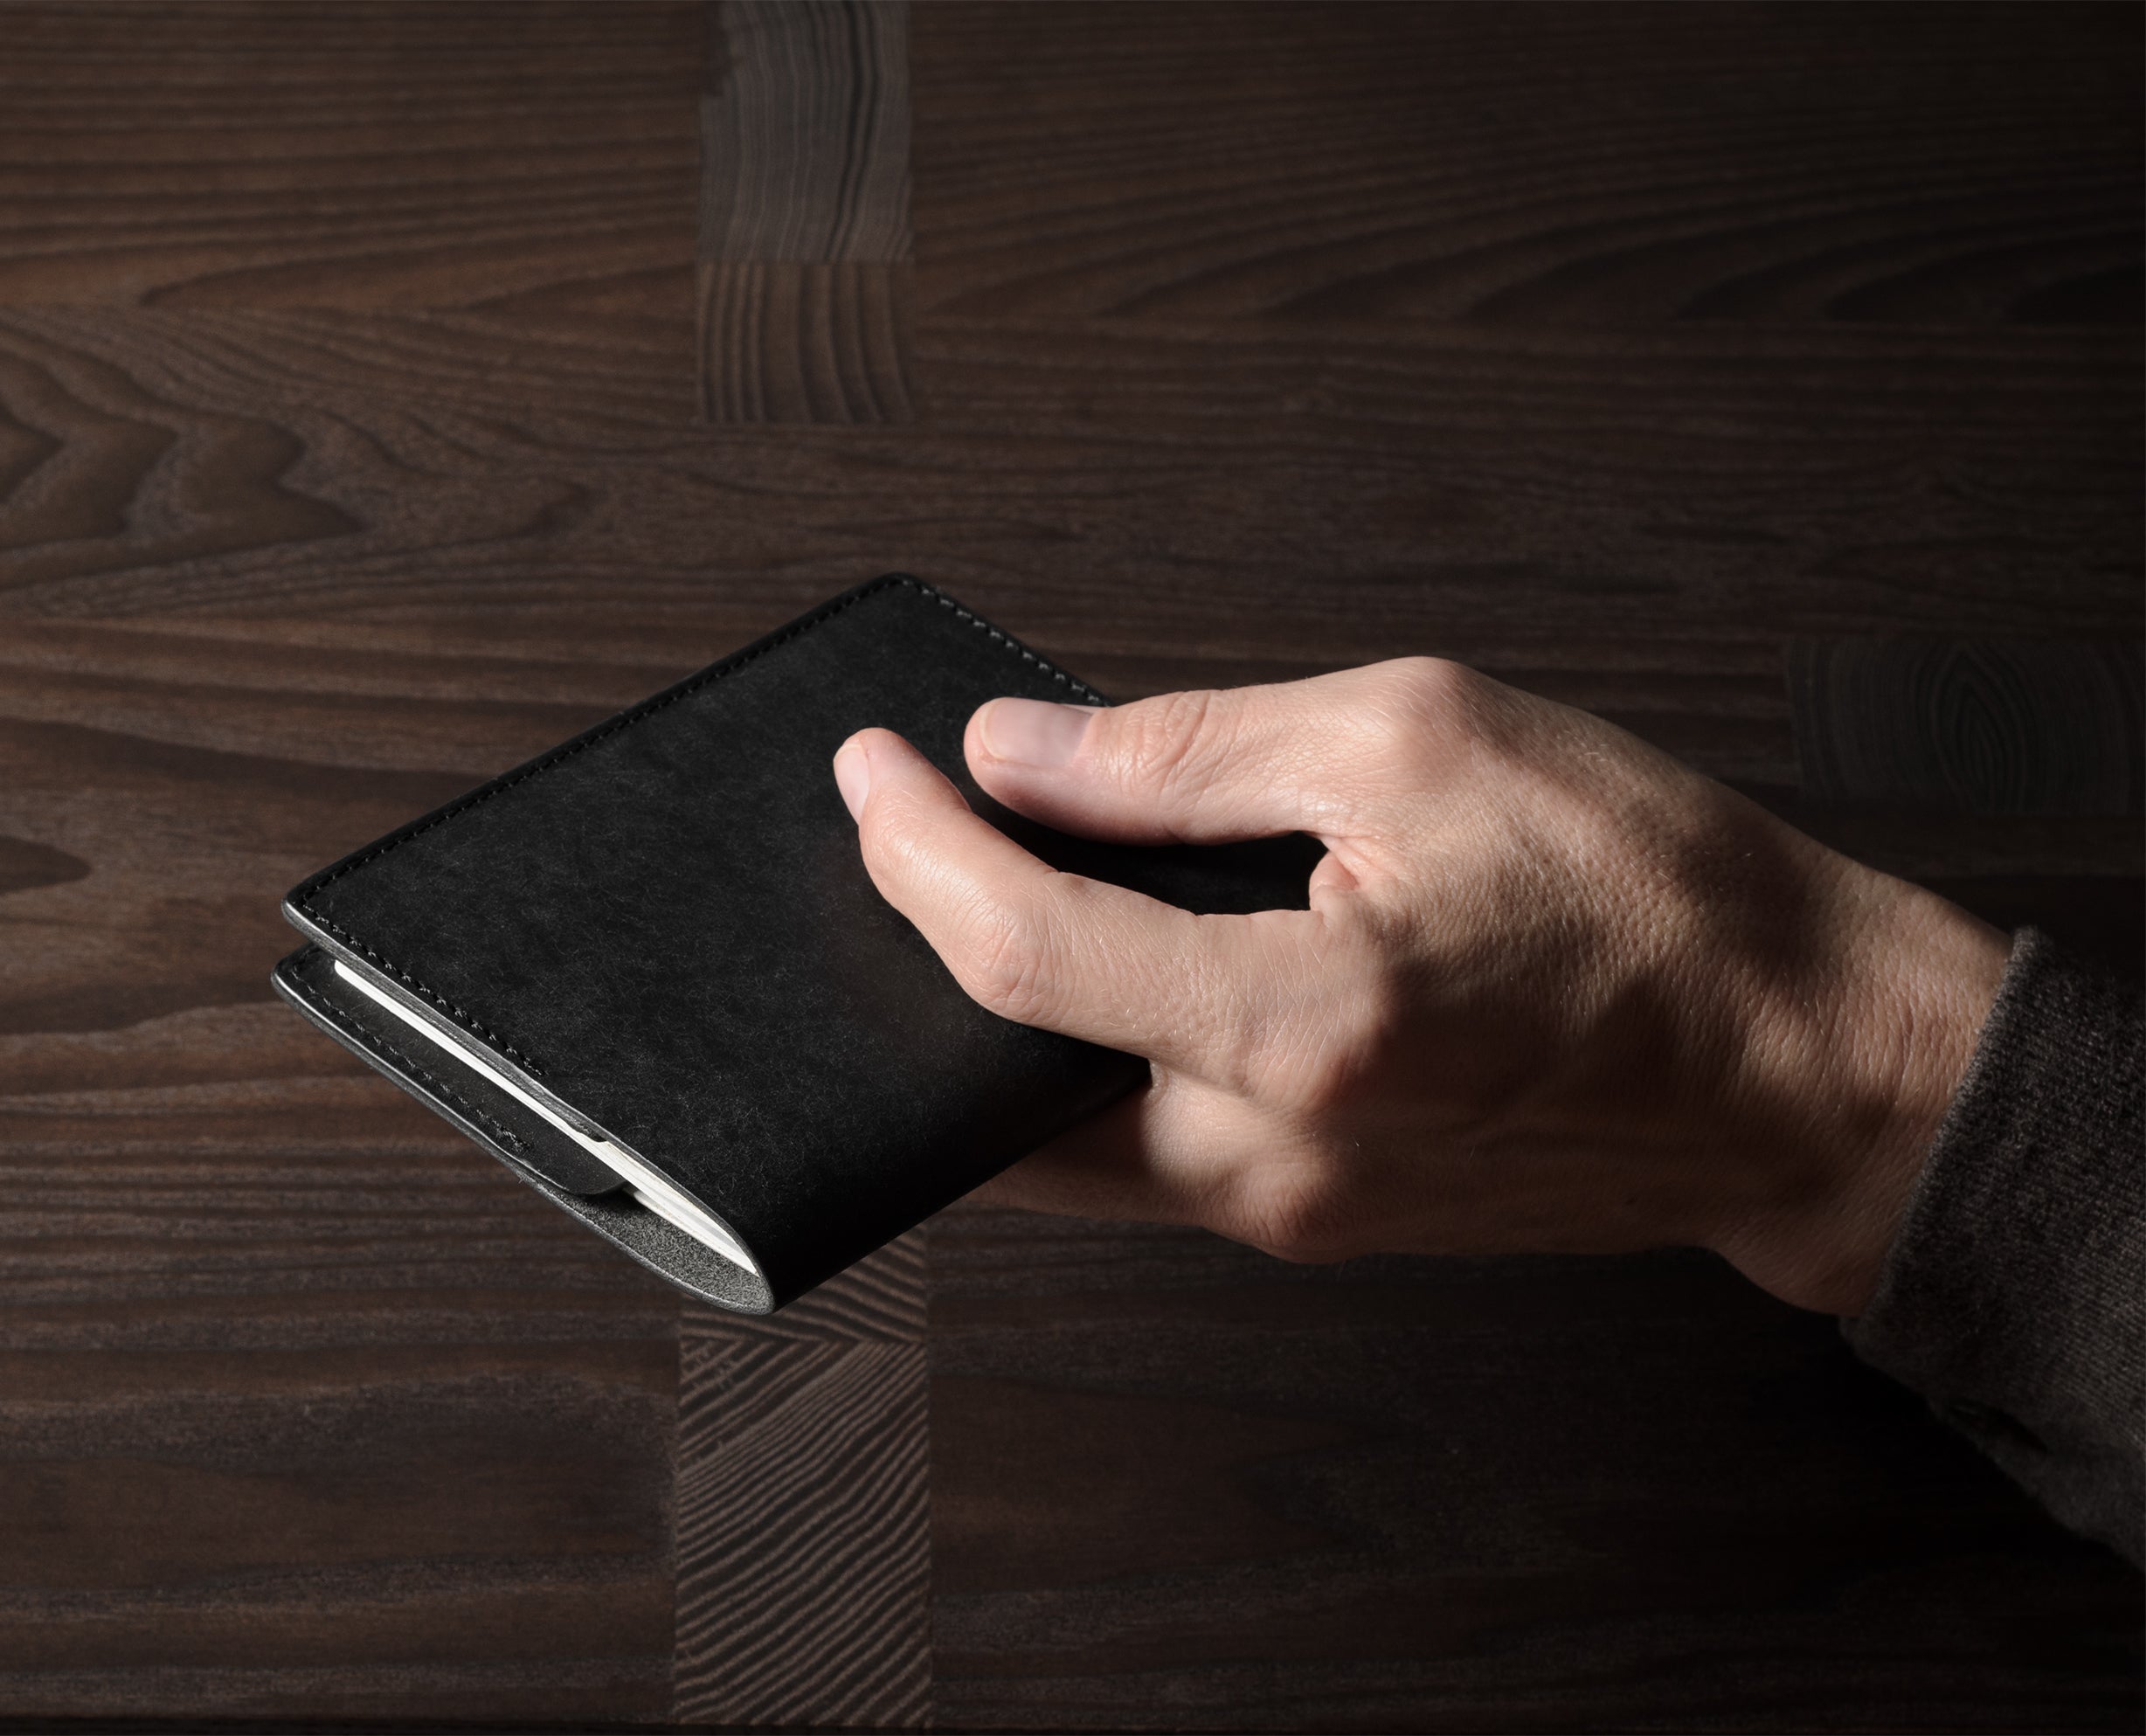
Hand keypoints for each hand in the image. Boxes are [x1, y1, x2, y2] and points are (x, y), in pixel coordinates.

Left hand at [830, 659, 2011, 1315]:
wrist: (1807, 1066)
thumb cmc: (1655, 894)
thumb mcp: (1420, 740)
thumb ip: (1191, 752)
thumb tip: (1019, 755)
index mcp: (1302, 1028)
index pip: (1018, 956)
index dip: (912, 850)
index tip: (870, 771)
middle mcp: (1273, 1159)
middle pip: (993, 1095)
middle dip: (906, 970)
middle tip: (891, 845)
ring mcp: (1289, 1213)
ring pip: (1055, 1147)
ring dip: (993, 1029)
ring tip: (971, 890)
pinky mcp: (1314, 1222)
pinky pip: (1140, 1156)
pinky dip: (1086, 1063)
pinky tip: (1095, 964)